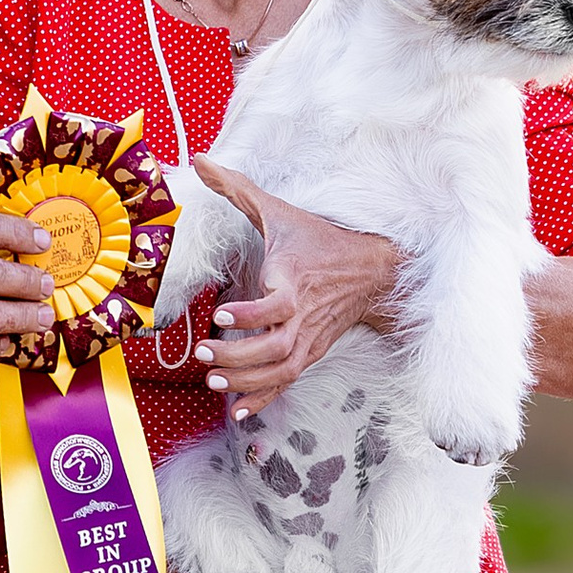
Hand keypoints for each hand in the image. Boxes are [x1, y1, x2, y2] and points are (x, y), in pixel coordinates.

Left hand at [186, 157, 400, 419]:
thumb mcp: (278, 211)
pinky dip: (263, 399)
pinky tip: (237, 412)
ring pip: (280, 371)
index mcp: (295, 282)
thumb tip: (201, 160)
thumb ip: (236, 188)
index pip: (275, 305)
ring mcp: (308, 339)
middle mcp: (303, 316)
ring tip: (213, 382)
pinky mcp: (310, 354)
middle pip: (274, 348)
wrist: (371, 270)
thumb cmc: (318, 239)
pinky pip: (287, 383)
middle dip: (238, 356)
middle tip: (203, 353)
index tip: (221, 315)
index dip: (249, 314)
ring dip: (246, 382)